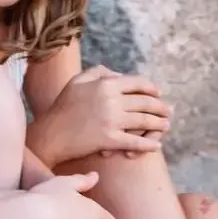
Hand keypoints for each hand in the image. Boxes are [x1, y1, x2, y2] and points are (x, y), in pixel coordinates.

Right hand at [29, 66, 171, 166]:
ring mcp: (111, 120)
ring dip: (159, 124)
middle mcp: (111, 100)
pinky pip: (135, 142)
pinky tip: (156, 147)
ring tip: (165, 126)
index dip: (152, 89)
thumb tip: (119, 74)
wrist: (49, 135)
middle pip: (146, 102)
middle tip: (168, 112)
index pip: (138, 83)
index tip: (159, 94)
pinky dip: (148, 145)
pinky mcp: (108, 139)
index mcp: (106, 84)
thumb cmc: (62, 108)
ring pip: (144, 121)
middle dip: (161, 107)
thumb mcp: (77, 81)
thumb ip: (99, 72)